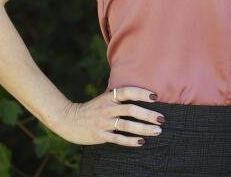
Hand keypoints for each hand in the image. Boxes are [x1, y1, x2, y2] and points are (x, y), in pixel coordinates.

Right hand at [50, 86, 164, 146]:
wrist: (68, 120)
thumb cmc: (92, 108)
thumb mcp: (104, 98)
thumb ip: (119, 94)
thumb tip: (141, 89)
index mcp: (108, 97)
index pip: (127, 91)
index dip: (141, 93)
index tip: (155, 97)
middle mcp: (107, 108)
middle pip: (130, 110)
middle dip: (148, 115)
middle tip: (162, 119)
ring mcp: (103, 122)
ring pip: (126, 125)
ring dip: (143, 128)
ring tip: (157, 131)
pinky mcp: (99, 135)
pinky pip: (117, 138)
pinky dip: (130, 141)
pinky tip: (141, 142)